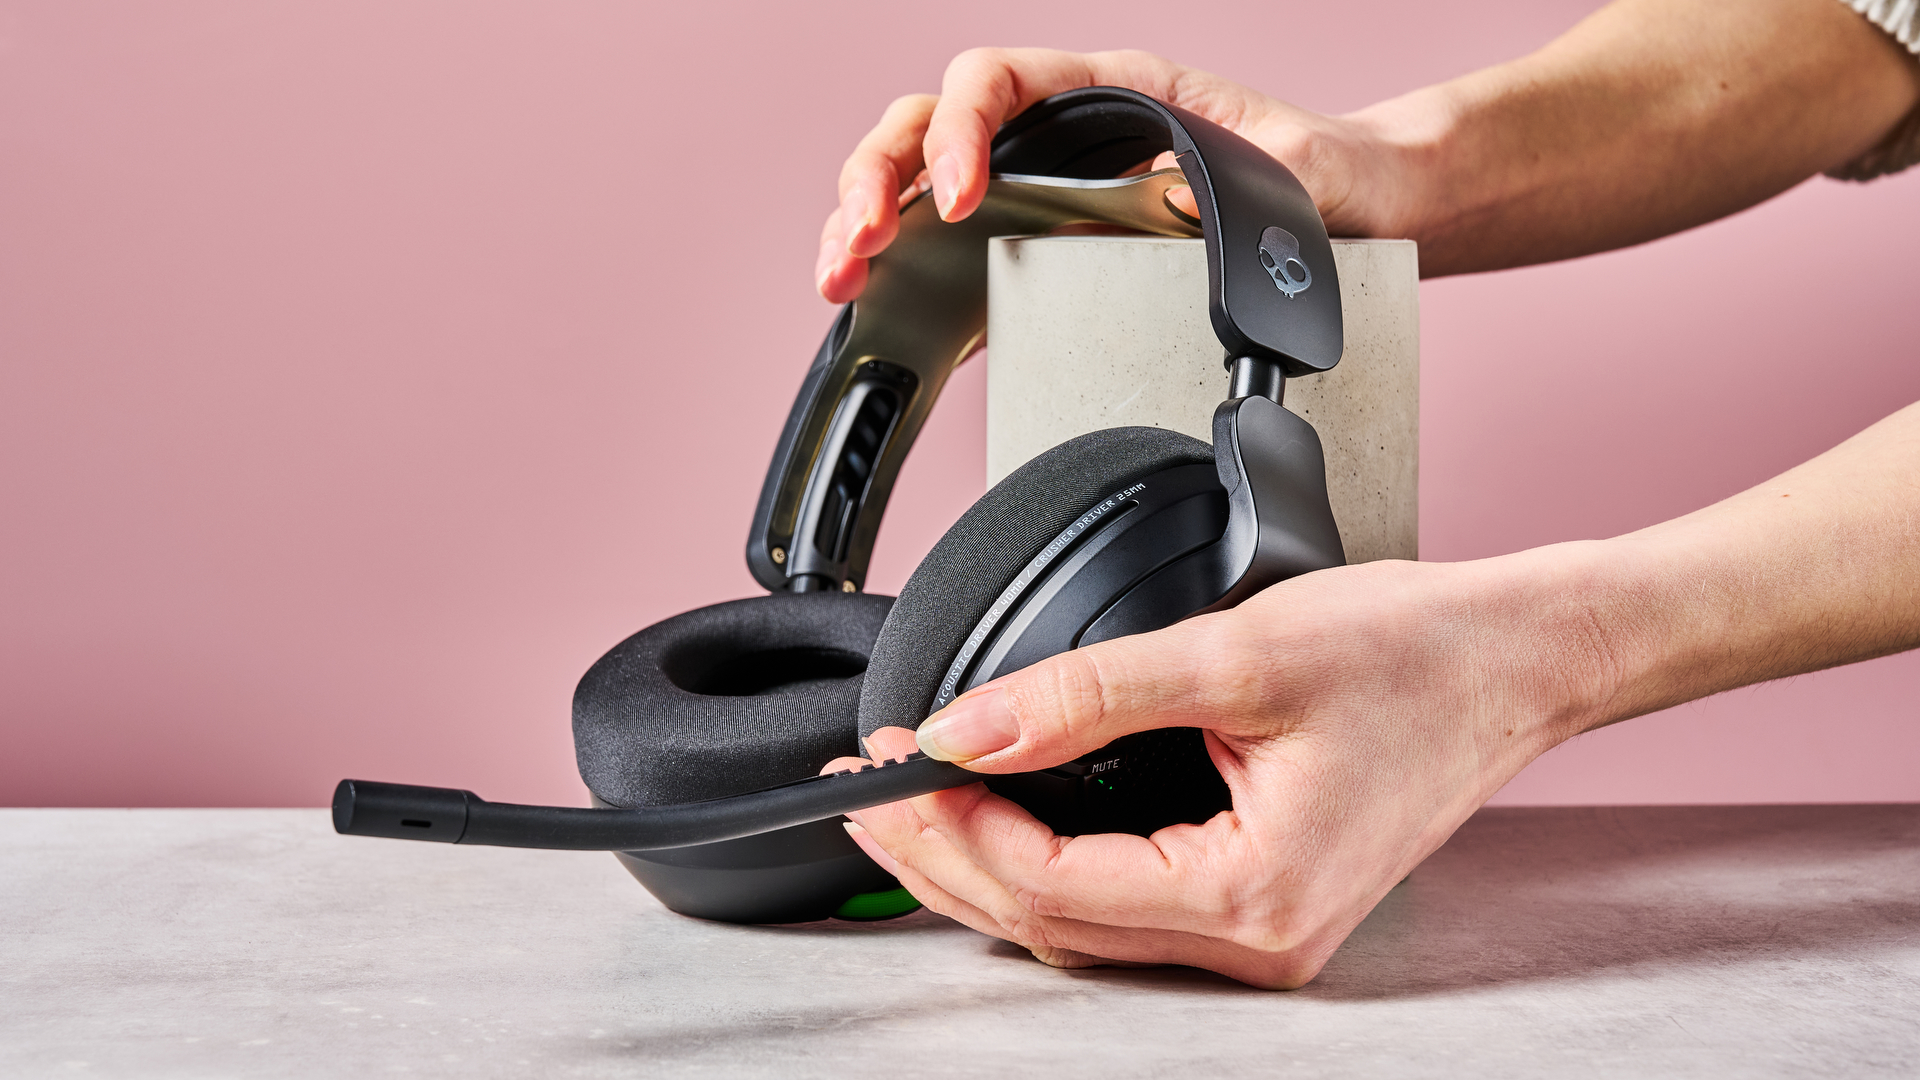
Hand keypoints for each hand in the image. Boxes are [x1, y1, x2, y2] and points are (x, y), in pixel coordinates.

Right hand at [815, 47, 1416, 301]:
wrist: (1354, 209)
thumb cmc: (1323, 173)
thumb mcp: (1292, 174)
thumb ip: (1234, 187)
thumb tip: (1165, 209)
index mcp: (1111, 88)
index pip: (999, 80)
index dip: (961, 129)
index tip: (962, 196)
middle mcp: (1059, 130)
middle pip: (929, 126)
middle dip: (879, 179)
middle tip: (861, 244)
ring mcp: (1037, 188)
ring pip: (921, 183)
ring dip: (868, 223)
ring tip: (841, 277)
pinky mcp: (1038, 249)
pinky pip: (954, 252)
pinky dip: (905, 277)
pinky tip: (876, 311)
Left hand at [824, 551, 1613, 987]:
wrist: (1517, 656)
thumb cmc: (1418, 654)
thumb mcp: (1234, 655)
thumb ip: (1084, 695)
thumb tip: (964, 729)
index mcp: (1252, 895)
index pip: (1048, 884)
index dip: (950, 825)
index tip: (887, 770)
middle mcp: (1258, 939)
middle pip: (1050, 922)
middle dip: (945, 856)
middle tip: (869, 794)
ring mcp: (1262, 931)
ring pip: (1079, 925)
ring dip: (986, 864)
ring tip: (911, 804)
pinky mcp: (1261, 902)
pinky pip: (1123, 906)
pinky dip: (1047, 863)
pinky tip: (1003, 820)